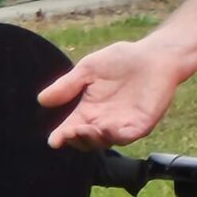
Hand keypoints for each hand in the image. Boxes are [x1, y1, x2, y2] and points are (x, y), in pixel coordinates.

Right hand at [38, 41, 186, 150]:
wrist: (154, 55)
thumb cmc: (121, 60)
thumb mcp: (88, 69)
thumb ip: (68, 85)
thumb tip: (42, 100)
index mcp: (88, 111)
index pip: (70, 129)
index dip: (61, 137)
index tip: (53, 141)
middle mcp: (103, 121)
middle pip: (85, 140)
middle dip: (76, 140)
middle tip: (70, 132)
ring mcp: (123, 124)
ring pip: (105, 141)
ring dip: (93, 139)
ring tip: (85, 130)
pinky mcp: (142, 123)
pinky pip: (128, 136)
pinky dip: (117, 136)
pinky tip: (107, 128)